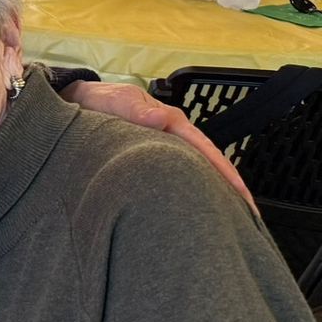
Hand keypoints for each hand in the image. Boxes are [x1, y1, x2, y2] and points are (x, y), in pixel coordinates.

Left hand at [63, 80, 255, 209]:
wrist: (73, 104)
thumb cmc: (96, 102)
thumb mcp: (115, 102)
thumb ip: (135, 110)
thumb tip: (162, 119)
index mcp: (170, 121)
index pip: (205, 149)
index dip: (225, 172)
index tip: (242, 195)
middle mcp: (172, 135)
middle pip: (208, 163)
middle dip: (230, 187)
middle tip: (249, 217)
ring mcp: (164, 146)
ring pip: (196, 170)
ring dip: (214, 190)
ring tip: (232, 218)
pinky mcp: (151, 157)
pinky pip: (178, 175)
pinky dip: (192, 189)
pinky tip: (196, 207)